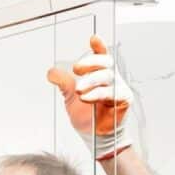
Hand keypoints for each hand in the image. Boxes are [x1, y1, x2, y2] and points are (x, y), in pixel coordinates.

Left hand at [47, 35, 132, 160]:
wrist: (93, 135)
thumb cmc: (86, 114)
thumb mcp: (70, 97)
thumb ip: (63, 83)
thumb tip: (51, 72)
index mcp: (100, 74)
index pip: (102, 56)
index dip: (99, 47)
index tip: (93, 39)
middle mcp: (111, 78)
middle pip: (106, 62)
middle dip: (91, 62)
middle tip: (76, 68)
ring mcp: (119, 88)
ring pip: (107, 76)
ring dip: (91, 81)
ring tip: (78, 90)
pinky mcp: (124, 99)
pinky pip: (112, 92)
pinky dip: (98, 94)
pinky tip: (86, 97)